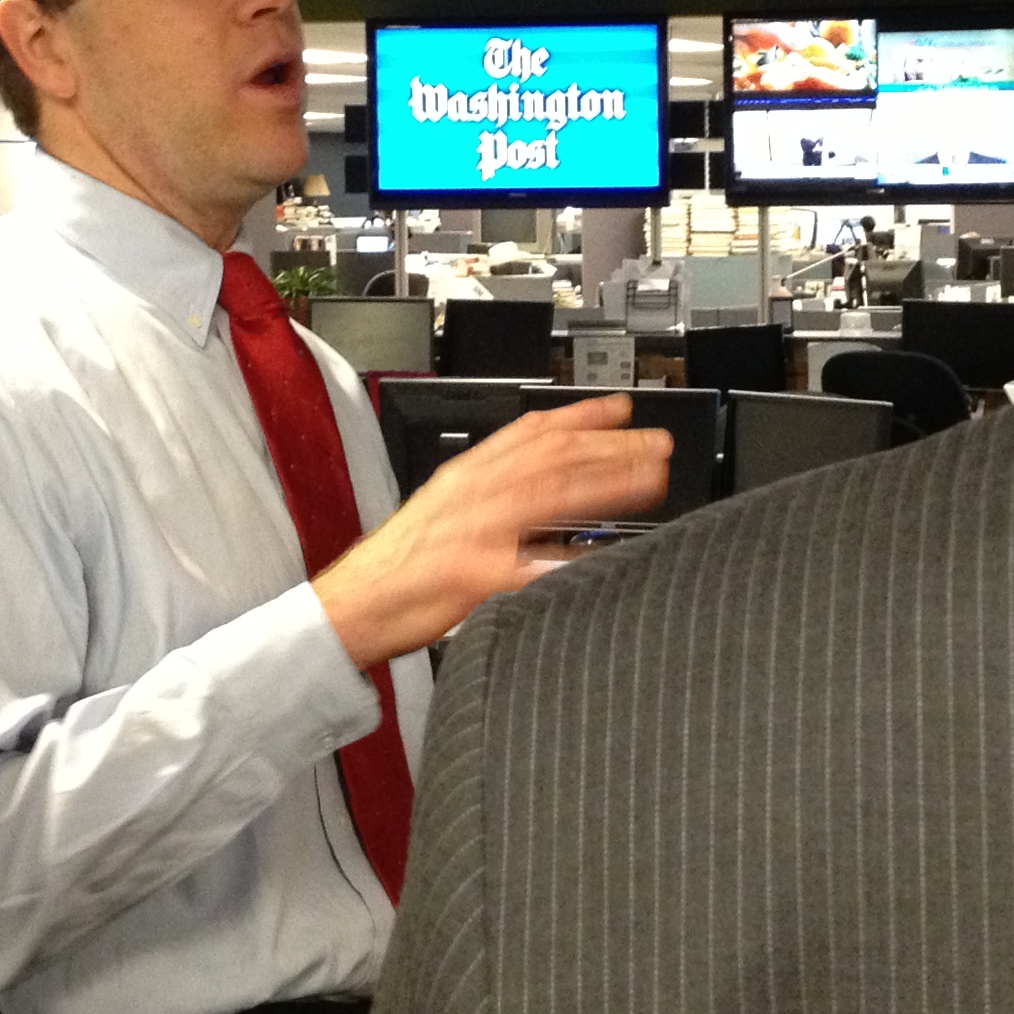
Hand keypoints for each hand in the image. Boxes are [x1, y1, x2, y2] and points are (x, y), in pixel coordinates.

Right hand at [314, 393, 670, 668]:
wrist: (352, 604)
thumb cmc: (401, 562)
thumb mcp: (445, 507)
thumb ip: (493, 489)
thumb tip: (550, 477)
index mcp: (467, 476)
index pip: (530, 432)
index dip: (582, 416)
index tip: (626, 408)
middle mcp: (473, 495)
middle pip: (552, 458)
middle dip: (612, 447)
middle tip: (660, 445)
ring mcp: (474, 534)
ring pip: (549, 497)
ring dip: (605, 484)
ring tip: (652, 480)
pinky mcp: (472, 578)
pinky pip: (531, 570)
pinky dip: (569, 563)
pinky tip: (605, 560)